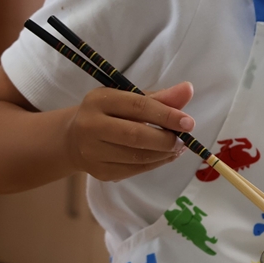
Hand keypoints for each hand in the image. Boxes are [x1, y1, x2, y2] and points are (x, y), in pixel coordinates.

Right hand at [64, 82, 194, 181]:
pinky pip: (134, 170)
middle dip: (166, 139)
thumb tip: (188, 90)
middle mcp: (91, 125)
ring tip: (178, 148)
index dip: (166, 115)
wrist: (74, 139)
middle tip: (184, 140)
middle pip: (135, 135)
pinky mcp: (100, 172)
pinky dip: (155, 164)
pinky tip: (165, 156)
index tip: (189, 122)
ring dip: (164, 154)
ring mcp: (93, 152)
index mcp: (99, 100)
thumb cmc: (109, 113)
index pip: (137, 106)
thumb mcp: (129, 98)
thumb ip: (159, 97)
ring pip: (137, 156)